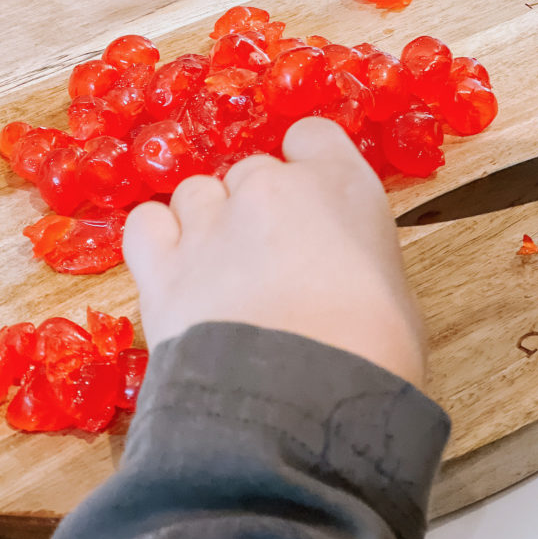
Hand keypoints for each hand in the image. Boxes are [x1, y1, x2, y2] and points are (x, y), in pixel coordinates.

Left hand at [123, 117, 426, 388]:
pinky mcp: (162, 265)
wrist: (305, 402)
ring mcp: (210, 221)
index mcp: (340, 185)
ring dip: (206, 225)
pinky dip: (157, 241)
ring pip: (196, 194)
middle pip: (250, 173)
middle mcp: (270, 187)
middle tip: (267, 265)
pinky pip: (146, 224)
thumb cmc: (373, 358)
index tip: (306, 202)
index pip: (312, 136)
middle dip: (256, 209)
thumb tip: (332, 276)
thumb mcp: (391, 296)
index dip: (306, 166)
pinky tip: (173, 270)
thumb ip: (352, 259)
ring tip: (219, 279)